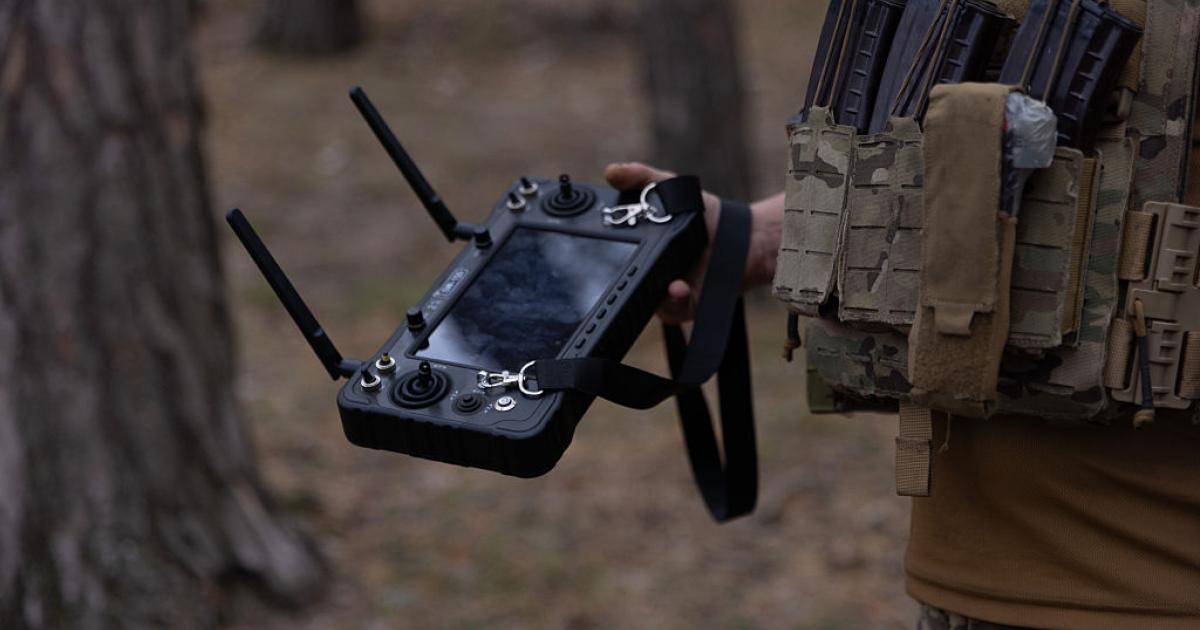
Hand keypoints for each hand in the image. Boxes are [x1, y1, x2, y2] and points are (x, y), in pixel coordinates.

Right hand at [605, 162, 719, 323]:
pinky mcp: (684, 306)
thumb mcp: (670, 189)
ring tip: (669, 283)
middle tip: (625, 270)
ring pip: (644, 302)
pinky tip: (680, 287)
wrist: (745, 239)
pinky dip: (673, 301)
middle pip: (622, 284)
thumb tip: (611, 172)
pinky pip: (670, 311)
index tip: (599, 248)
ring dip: (654, 294)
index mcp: (639, 248)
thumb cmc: (706, 215)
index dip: (602, 256)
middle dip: (620, 282)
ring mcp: (664, 292)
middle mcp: (647, 272)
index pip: (611, 256)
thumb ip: (641, 178)